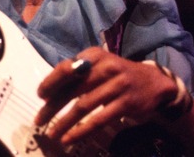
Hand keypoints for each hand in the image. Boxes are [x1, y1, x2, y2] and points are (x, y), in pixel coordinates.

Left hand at [34, 47, 177, 145]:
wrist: (154, 82)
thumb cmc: (117, 74)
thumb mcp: (99, 64)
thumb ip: (77, 73)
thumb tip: (48, 92)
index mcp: (94, 56)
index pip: (66, 68)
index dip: (51, 83)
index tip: (40, 95)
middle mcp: (106, 67)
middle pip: (73, 89)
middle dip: (53, 106)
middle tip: (39, 119)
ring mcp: (117, 85)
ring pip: (84, 106)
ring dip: (64, 122)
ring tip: (52, 133)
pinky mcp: (126, 103)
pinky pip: (99, 119)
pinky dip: (82, 130)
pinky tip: (69, 138)